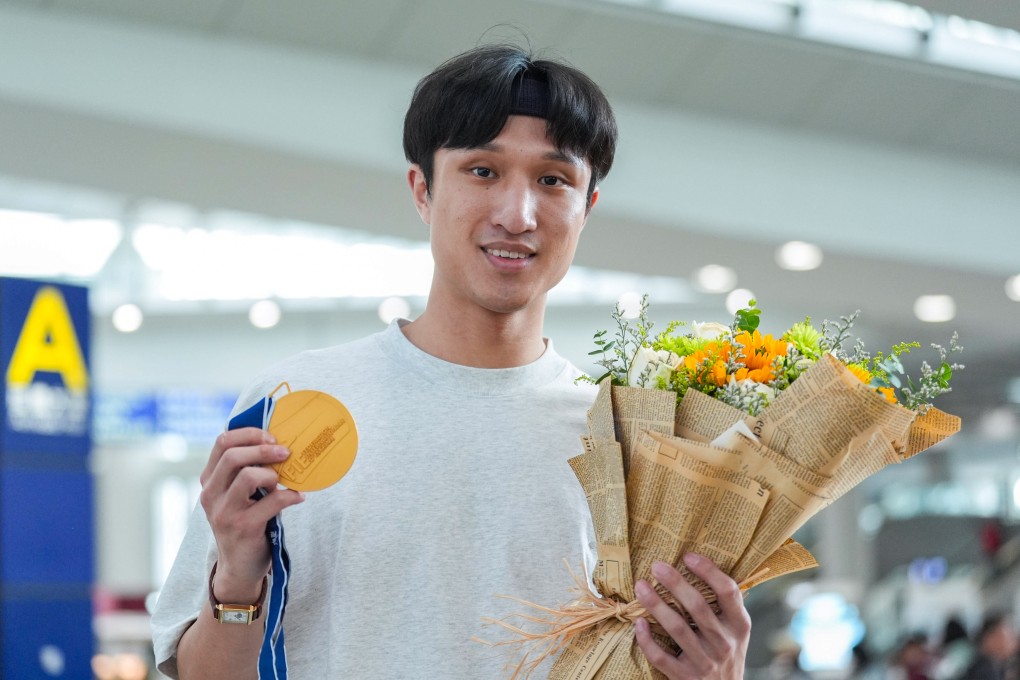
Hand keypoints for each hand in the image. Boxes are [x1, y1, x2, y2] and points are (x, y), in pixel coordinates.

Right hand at [199, 427, 304, 597]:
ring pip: (248, 476)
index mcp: (209, 480)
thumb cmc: (244, 523)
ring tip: (283, 481)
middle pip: (233, 455)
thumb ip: (247, 472)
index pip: (222, 442)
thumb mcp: (238, 495)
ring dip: (273, 474)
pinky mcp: (242, 527)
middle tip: (285, 452)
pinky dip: (289, 497)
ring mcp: (224, 512)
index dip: (249, 434)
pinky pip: (271, 502)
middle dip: (264, 449)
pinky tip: (297, 497)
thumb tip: (278, 445)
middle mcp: (211, 494)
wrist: (238, 567)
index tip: (271, 437)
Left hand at [633, 553, 749, 679]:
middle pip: (698, 607)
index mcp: (739, 625)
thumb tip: (695, 565)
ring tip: (640, 587)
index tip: (688, 556)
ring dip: (656, 605)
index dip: (708, 571)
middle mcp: (725, 643)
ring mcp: (705, 662)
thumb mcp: (735, 630)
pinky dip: (647, 640)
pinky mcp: (686, 677)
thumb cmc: (726, 652)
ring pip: (678, 629)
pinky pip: (662, 657)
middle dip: (675, 583)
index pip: (728, 591)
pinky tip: (638, 623)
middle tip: (656, 566)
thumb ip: (723, 606)